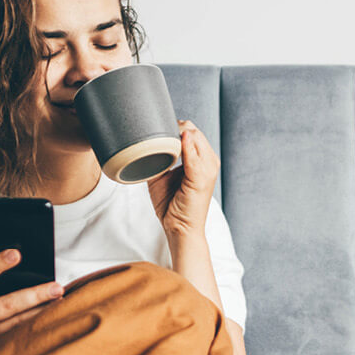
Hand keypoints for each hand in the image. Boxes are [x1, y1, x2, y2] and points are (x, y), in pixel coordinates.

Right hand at [0, 248, 63, 354]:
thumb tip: (15, 264)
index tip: (16, 254)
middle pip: (6, 306)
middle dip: (34, 295)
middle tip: (57, 287)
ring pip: (16, 324)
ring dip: (41, 311)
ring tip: (60, 300)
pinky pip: (14, 335)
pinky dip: (32, 324)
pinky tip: (48, 316)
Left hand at [146, 119, 218, 237]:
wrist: (180, 229)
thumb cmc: (172, 205)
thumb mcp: (162, 176)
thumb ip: (159, 158)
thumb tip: (144, 145)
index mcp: (203, 161)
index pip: (192, 132)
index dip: (174, 126)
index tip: (155, 127)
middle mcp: (209, 162)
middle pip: (194, 131)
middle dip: (174, 126)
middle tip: (153, 130)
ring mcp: (208, 169)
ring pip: (194, 137)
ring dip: (176, 132)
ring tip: (158, 136)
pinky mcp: (201, 178)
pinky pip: (193, 155)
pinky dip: (183, 145)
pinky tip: (171, 141)